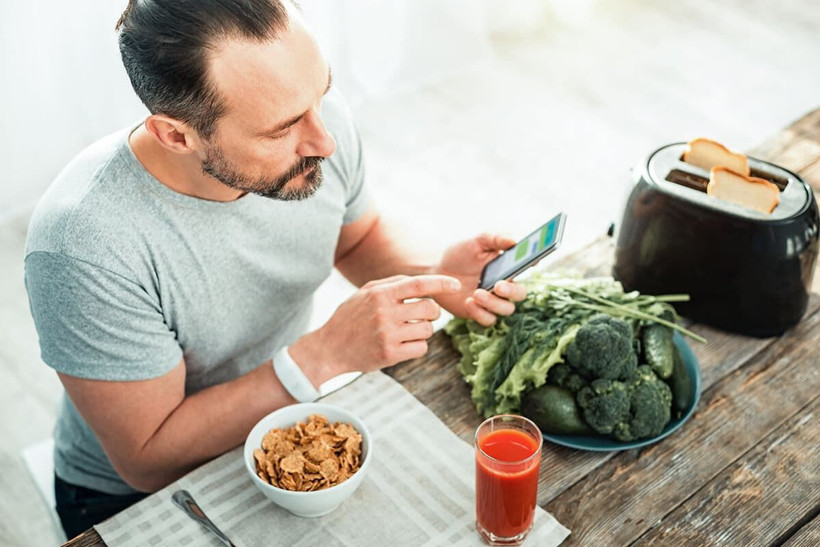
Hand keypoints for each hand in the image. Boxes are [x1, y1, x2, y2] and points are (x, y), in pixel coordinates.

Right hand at [291, 274, 460, 379]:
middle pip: (430, 309)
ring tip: (405, 331)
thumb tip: (422, 282)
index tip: (457, 286)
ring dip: (422, 331)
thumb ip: (392, 284)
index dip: (442, 284)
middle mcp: (385, 313)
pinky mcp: (389, 355)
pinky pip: (421, 348)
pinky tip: (402, 344)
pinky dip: (417, 346)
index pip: (420, 284)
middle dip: (432, 313)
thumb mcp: (366, 293)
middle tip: (422, 316)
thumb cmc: (350, 317)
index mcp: (380, 294)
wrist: (329, 347)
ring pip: (427, 330)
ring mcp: (387, 335)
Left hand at [433, 234, 527, 325]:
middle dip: (512, 291)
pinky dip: (480, 313)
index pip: (525, 267)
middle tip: (498, 285)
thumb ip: (495, 238)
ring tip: (477, 293)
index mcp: (506, 267)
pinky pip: (488, 319)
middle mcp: (503, 285)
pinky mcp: (479, 312)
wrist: (437, 269)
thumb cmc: (459, 253)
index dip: (532, 264)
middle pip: (520, 293)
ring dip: (494, 303)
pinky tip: (468, 302)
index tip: (532, 262)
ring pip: (506, 309)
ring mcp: (492, 301)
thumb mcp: (476, 241)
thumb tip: (514, 240)